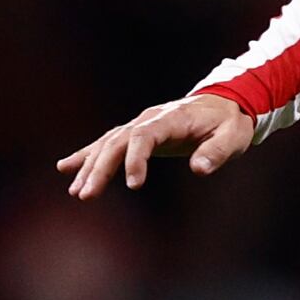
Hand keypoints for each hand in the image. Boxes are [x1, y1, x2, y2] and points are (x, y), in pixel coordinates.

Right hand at [59, 91, 253, 198]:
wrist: (225, 104)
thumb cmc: (230, 123)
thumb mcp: (233, 137)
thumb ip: (217, 152)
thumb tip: (199, 169)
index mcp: (171, 118)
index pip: (144, 136)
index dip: (135, 159)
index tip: (133, 185)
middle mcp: (149, 118)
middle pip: (117, 141)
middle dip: (100, 168)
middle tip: (86, 195)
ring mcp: (140, 124)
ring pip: (108, 144)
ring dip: (90, 167)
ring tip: (77, 192)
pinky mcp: (137, 133)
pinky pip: (107, 143)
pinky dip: (86, 155)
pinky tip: (65, 169)